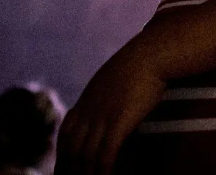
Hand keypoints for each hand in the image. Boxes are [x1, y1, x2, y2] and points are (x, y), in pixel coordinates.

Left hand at [57, 40, 166, 174]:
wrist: (153, 52)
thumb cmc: (141, 63)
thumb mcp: (114, 77)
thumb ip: (106, 93)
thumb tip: (109, 105)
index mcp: (86, 100)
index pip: (65, 134)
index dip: (62, 155)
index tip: (64, 170)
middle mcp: (89, 110)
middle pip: (71, 149)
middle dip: (70, 170)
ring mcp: (103, 115)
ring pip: (86, 155)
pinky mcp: (119, 120)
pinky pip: (106, 152)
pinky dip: (104, 169)